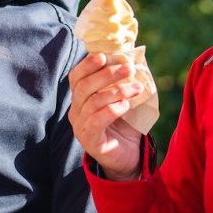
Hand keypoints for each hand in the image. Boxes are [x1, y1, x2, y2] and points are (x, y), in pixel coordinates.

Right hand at [68, 51, 143, 180]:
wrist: (128, 157)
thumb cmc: (126, 125)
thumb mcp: (123, 98)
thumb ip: (123, 81)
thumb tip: (133, 57)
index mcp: (81, 99)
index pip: (76, 77)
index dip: (87, 64)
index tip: (104, 55)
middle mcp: (76, 111)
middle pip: (84, 86)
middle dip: (107, 74)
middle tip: (128, 68)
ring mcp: (81, 127)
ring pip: (93, 102)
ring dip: (117, 91)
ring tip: (136, 88)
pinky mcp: (90, 141)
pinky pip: (96, 121)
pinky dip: (112, 109)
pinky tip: (126, 105)